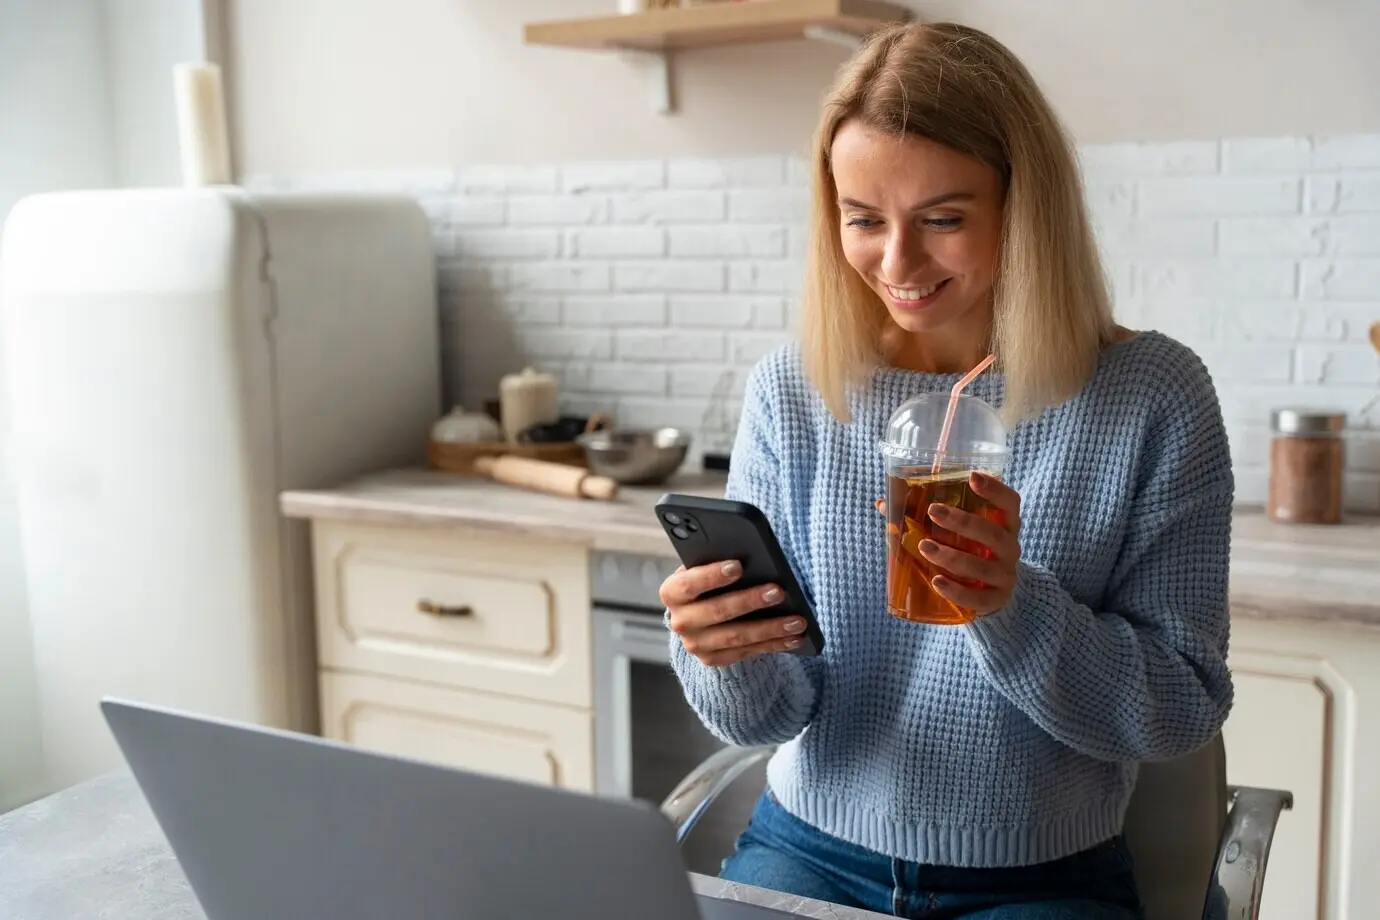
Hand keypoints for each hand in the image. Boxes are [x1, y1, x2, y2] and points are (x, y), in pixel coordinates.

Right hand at [659, 561, 807, 665]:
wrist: (697, 612)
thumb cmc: (708, 580)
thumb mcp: (704, 566)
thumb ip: (717, 561)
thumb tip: (751, 556)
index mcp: (672, 592)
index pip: (689, 584)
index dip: (712, 576)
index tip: (739, 566)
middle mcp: (680, 621)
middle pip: (717, 612)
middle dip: (750, 601)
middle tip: (778, 591)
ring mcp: (695, 644)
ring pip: (737, 637)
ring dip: (770, 629)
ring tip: (797, 620)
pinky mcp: (712, 660)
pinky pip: (746, 653)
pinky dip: (773, 645)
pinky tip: (793, 638)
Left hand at [876, 472, 1022, 616]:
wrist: (990, 595)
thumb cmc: (970, 553)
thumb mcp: (958, 534)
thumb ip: (925, 518)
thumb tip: (884, 504)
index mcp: (1004, 525)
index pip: (1010, 503)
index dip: (995, 490)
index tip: (972, 477)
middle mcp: (1010, 549)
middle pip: (994, 534)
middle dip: (963, 522)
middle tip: (932, 511)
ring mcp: (1005, 577)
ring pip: (983, 567)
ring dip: (952, 556)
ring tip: (924, 546)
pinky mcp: (995, 601)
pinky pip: (978, 598)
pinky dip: (956, 591)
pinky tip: (937, 582)